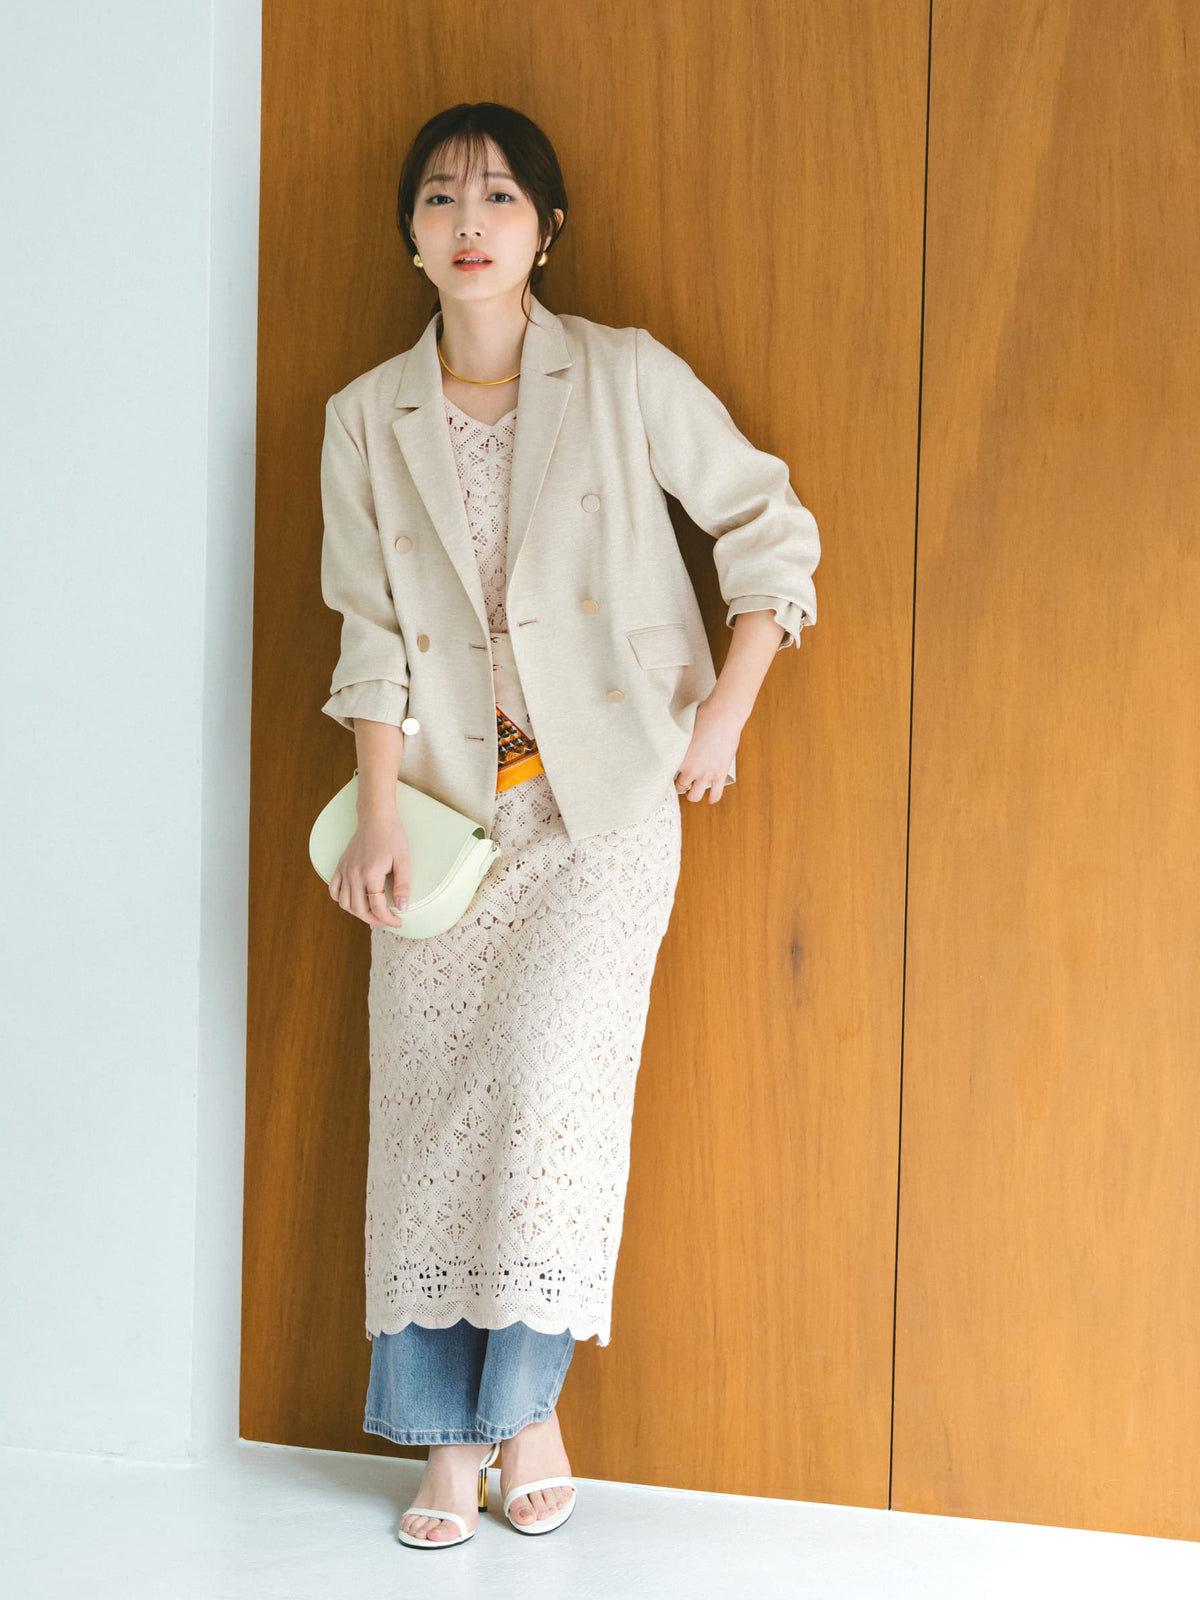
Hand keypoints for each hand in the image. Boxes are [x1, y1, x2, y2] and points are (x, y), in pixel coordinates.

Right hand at [329, 812, 410, 926]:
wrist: (375, 816)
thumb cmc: (392, 835)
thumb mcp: (403, 859)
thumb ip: (402, 885)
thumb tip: (403, 907)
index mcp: (371, 873)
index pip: (378, 907)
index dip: (389, 919)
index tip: (399, 922)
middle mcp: (354, 874)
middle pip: (359, 909)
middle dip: (375, 920)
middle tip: (388, 921)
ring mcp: (345, 870)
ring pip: (344, 903)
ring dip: (358, 913)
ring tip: (373, 913)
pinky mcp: (340, 866)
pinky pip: (334, 889)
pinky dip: (341, 900)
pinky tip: (354, 901)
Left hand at [674, 696, 743, 805]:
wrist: (723, 716)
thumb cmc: (703, 716)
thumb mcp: (683, 729)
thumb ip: (678, 742)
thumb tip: (673, 740)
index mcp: (678, 758)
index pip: (667, 774)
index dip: (669, 775)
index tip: (670, 774)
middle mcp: (690, 769)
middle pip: (679, 787)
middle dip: (680, 785)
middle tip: (682, 781)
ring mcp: (705, 774)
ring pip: (694, 796)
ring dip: (693, 794)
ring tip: (694, 789)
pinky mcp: (719, 775)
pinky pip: (715, 794)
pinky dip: (712, 798)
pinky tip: (710, 797)